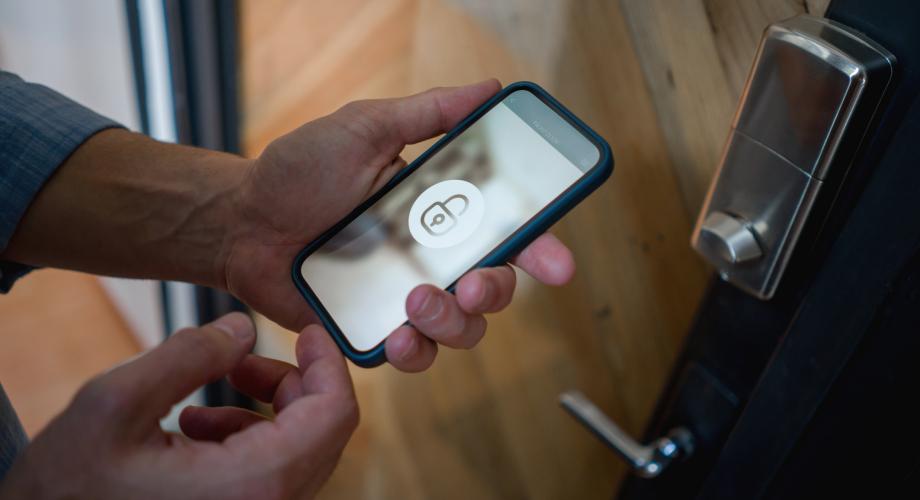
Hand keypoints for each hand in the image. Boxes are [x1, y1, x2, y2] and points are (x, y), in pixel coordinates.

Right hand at [0, 313, 357, 499]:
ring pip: (296, 452)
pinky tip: (192, 427)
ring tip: (204, 399)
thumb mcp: (115, 403)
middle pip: (322, 432)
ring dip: (263, 412)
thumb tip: (243, 329)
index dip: (328, 363)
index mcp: (252, 484)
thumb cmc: (66, 491)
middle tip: (241, 362)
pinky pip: (268, 476)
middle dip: (289, 384)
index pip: (334, 414)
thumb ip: (189, 356)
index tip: (308, 332)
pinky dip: (245, 441)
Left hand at [223, 80, 575, 370]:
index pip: (506, 231)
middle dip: (495, 293)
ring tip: (415, 302)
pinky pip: (413, 354)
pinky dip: (414, 352)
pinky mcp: (373, 328)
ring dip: (453, 324)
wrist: (241, 220)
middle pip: (494, 288)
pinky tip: (395, 337)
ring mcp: (402, 295)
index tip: (558, 265)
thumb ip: (428, 114)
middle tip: (469, 284)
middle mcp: (430, 256)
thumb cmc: (299, 171)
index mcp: (439, 210)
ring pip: (462, 329)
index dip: (540, 248)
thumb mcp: (365, 128)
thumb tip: (489, 88)